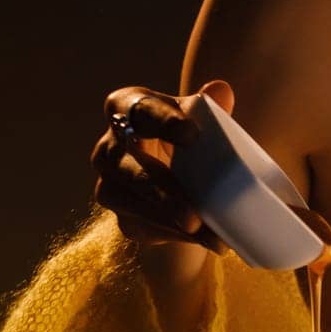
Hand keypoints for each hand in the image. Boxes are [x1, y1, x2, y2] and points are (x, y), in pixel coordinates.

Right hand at [91, 79, 234, 252]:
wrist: (179, 182)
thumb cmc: (187, 142)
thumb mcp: (199, 122)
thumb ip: (210, 108)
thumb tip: (221, 91)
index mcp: (127, 108)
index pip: (142, 111)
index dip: (165, 122)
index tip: (192, 134)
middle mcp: (109, 147)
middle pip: (131, 168)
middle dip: (162, 191)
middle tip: (191, 212)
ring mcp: (111, 185)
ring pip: (135, 204)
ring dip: (170, 221)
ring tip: (202, 233)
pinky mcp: (125, 218)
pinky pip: (148, 228)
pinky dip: (178, 237)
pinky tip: (203, 240)